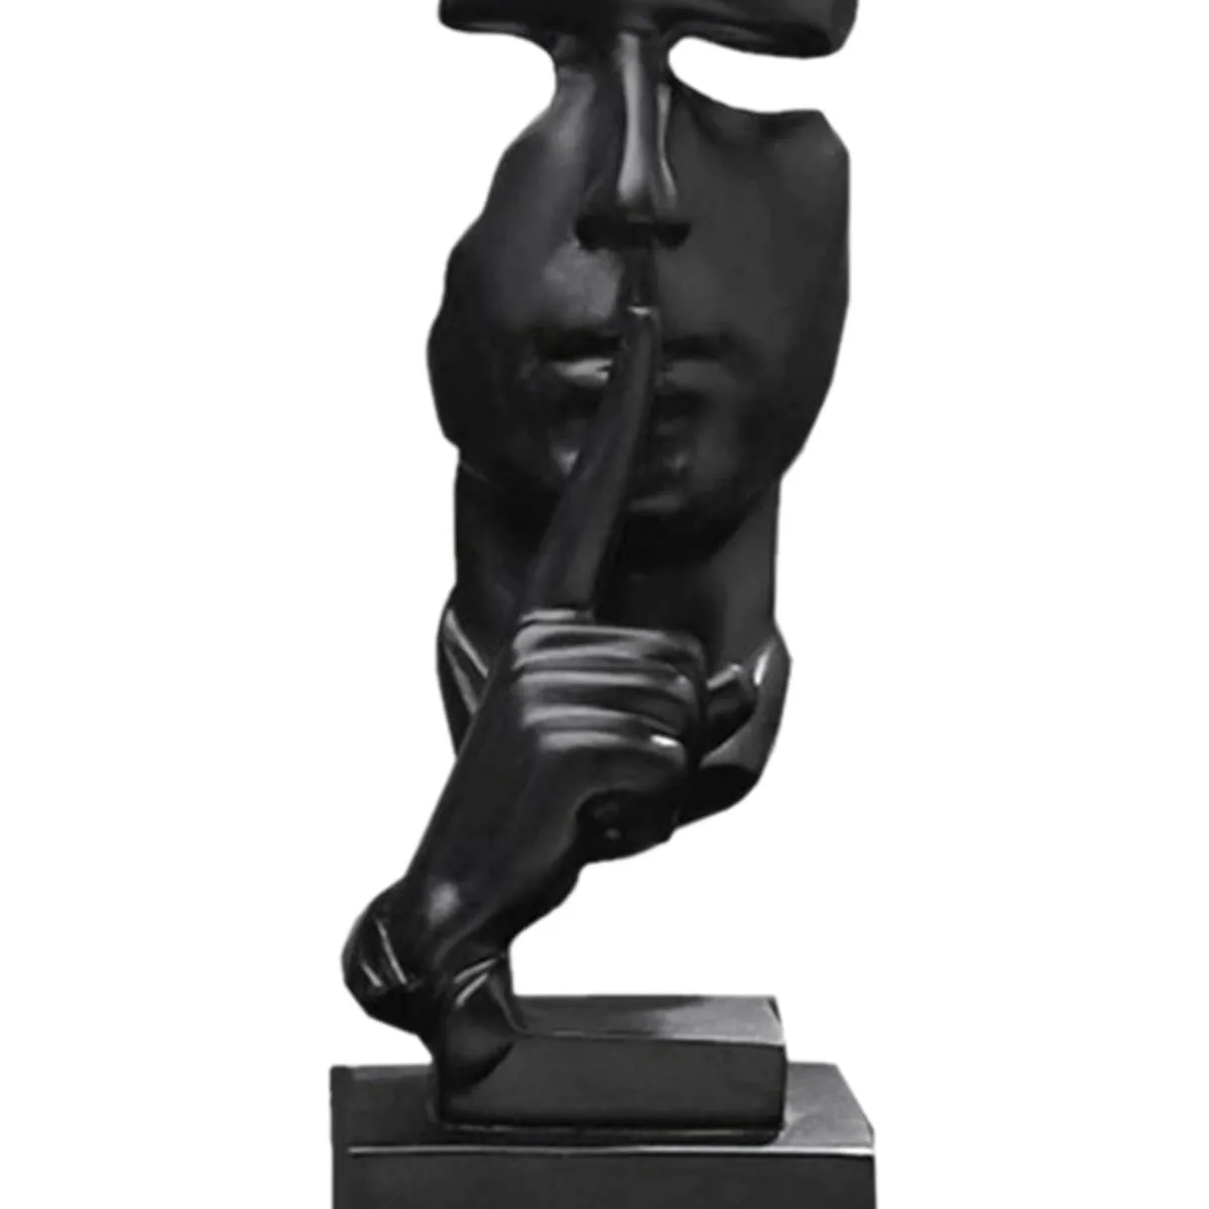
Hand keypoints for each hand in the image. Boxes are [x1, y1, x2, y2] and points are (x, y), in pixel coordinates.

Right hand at [346, 305, 752, 1027]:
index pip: (598, 501)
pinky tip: (586, 819)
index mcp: (546, 621)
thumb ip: (688, 701)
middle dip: (669, 738)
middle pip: (684, 662)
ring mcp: (544, 685)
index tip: (645, 313)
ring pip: (682, 710)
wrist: (456, 896)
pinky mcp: (560, 736)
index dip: (625, 409)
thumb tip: (752, 679)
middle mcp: (538, 637)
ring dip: (658, 773)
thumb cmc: (545, 811)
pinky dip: (647, 804)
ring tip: (587, 796)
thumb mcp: (620, 740)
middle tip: (596, 780)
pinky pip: (669, 757)